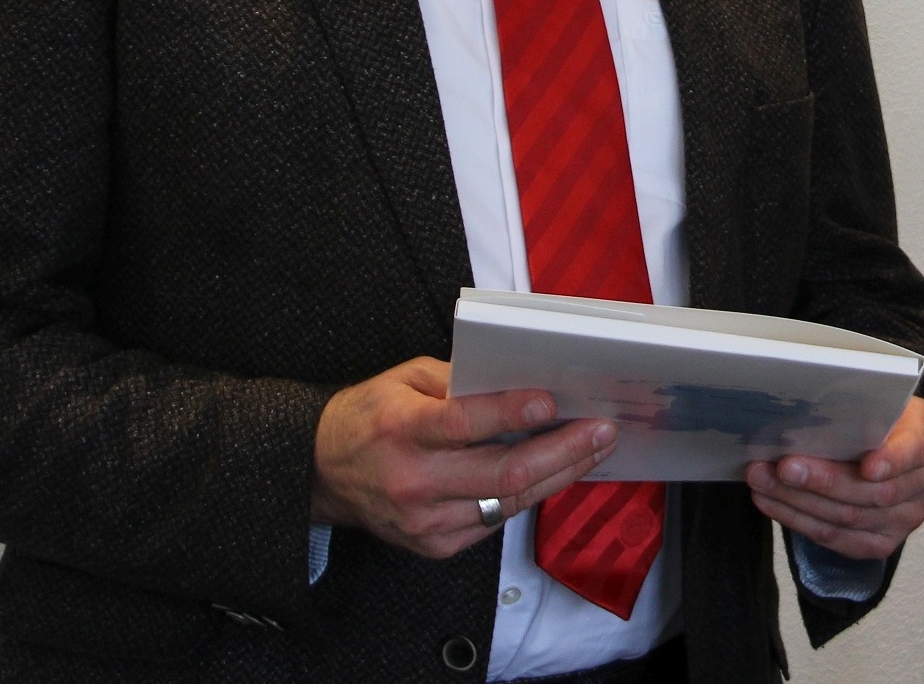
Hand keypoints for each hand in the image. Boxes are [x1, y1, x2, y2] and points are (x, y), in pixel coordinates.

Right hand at [311, 356, 616, 559]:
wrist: (323, 471)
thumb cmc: (371, 416)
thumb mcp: (405, 379)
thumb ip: (460, 380)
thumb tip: (519, 380)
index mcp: (400, 429)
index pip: (462, 424)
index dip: (510, 414)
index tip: (551, 403)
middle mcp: (412, 480)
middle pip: (500, 473)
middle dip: (561, 451)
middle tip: (601, 432)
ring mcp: (423, 519)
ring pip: (507, 501)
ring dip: (558, 474)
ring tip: (593, 450)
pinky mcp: (434, 544)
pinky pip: (494, 519)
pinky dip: (527, 494)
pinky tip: (554, 473)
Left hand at [744, 395, 923, 559]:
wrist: (888, 444)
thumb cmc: (873, 415)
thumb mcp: (875, 398)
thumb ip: (855, 408)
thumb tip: (802, 413)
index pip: (913, 451)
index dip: (892, 461)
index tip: (868, 466)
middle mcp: (923, 481)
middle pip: (873, 493)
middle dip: (822, 481)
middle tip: (783, 466)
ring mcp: (905, 518)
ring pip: (849, 519)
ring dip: (798, 501)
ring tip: (762, 481)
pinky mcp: (880, 543)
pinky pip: (836, 539)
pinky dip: (798, 520)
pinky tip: (772, 502)